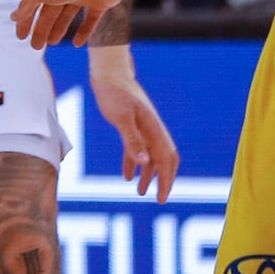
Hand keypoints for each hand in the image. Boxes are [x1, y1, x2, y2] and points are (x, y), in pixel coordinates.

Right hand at [12, 0, 130, 48]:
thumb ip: (27, 4)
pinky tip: (77, 43)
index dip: (25, 21)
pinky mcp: (100, 2)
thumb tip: (14, 16)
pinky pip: (90, 19)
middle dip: (41, 30)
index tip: (21, 36)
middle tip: (36, 47)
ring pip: (67, 16)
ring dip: (58, 30)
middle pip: (49, 13)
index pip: (32, 6)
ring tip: (52, 44)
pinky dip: (84, 31)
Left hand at [90, 47, 179, 200]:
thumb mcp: (121, 119)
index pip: (166, 160)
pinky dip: (134, 163)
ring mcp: (144, 128)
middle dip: (164, 180)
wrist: (109, 74)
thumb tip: (144, 163)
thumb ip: (132, 141)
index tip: (161, 198)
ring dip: (148, 175)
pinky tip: (128, 177)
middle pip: (165, 160)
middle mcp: (153, 130)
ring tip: (140, 192)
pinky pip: (137, 149)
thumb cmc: (114, 94)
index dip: (166, 180)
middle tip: (159, 199)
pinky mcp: (132, 125)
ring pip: (151, 156)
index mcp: (154, 130)